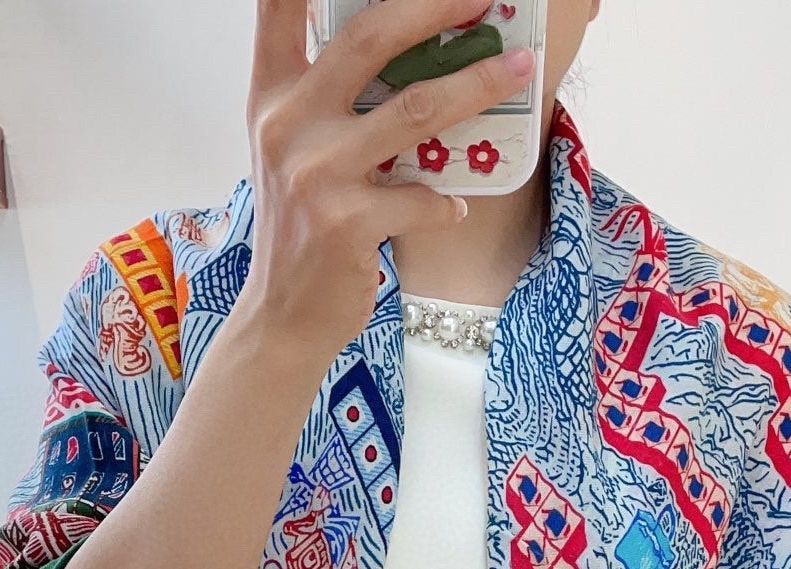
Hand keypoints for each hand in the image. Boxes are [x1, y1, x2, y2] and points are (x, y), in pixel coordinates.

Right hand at [238, 0, 536, 370]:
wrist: (281, 315)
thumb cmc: (299, 227)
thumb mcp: (291, 150)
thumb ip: (326, 98)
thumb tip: (405, 49)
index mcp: (272, 98)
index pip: (279, 11)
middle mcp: (288, 126)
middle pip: (369, 38)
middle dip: (435, 7)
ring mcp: (316, 175)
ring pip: (413, 110)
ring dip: (476, 86)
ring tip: (518, 72)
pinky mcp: (346, 225)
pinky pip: (420, 198)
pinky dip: (446, 200)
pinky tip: (455, 204)